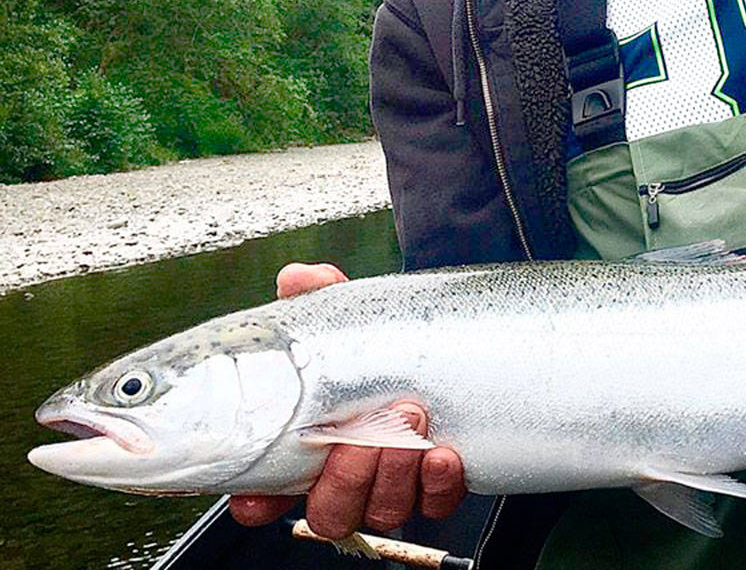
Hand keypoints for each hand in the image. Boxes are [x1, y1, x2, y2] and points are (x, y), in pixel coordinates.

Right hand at [228, 263, 466, 536]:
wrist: (440, 344)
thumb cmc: (375, 341)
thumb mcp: (345, 317)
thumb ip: (317, 296)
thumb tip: (296, 278)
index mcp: (305, 449)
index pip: (265, 497)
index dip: (258, 503)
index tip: (259, 496)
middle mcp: (345, 478)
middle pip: (330, 510)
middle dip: (348, 477)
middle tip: (366, 427)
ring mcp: (391, 488)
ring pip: (382, 512)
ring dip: (394, 472)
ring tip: (410, 417)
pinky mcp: (435, 488)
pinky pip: (436, 503)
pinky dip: (438, 484)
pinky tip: (442, 454)